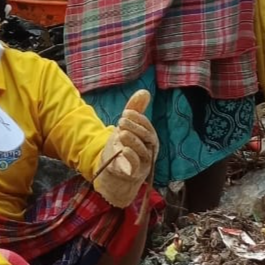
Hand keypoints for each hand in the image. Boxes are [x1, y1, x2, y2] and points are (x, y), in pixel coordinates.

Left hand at [94, 89, 154, 207]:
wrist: (115, 168)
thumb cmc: (124, 145)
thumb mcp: (126, 126)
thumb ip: (135, 110)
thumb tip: (144, 92)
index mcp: (149, 137)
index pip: (147, 126)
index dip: (138, 118)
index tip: (125, 112)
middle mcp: (150, 149)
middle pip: (147, 137)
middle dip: (135, 127)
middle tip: (121, 120)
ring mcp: (144, 161)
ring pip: (142, 150)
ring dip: (132, 140)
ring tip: (120, 133)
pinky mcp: (136, 172)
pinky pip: (137, 164)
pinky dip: (131, 156)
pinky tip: (123, 150)